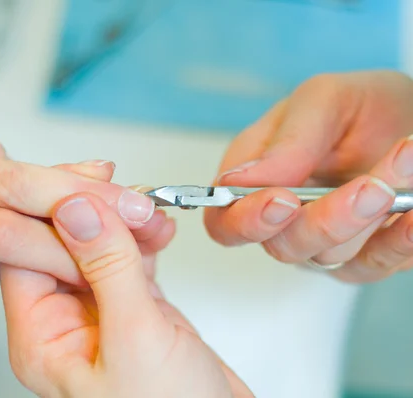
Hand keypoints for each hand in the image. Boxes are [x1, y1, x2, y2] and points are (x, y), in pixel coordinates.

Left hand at [0, 193, 252, 397]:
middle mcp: (65, 324)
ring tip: (151, 211)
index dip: (52, 213)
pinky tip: (159, 230)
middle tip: (123, 190)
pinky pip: (129, 260)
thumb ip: (107, 268)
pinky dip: (145, 240)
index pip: (24, 255)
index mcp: (42, 338)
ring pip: (98, 247)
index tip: (87, 183)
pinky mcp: (134, 310)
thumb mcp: (136, 338)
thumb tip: (75, 208)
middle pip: (61, 244)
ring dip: (124, 222)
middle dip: (95, 211)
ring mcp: (101, 314)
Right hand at [203, 71, 412, 282]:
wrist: (412, 117)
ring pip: (332, 257)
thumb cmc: (364, 107)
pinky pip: (378, 263)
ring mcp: (328, 241)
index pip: (224, 222)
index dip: (245, 221)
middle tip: (368, 186)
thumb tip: (238, 181)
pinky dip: (400, 240)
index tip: (283, 200)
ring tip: (405, 161)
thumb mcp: (326, 100)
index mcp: (257, 179)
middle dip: (325, 220)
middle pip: (282, 246)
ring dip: (370, 216)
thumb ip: (287, 140)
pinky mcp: (369, 255)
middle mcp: (286, 219)